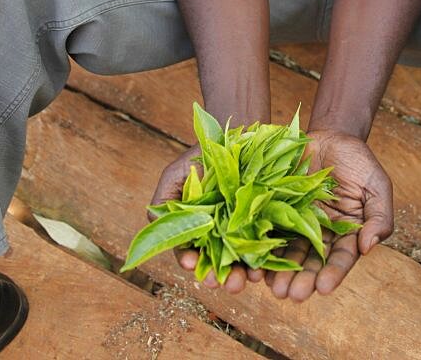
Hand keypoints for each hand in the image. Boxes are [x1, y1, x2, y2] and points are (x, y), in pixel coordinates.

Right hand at [151, 144, 263, 293]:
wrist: (235, 138)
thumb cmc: (200, 157)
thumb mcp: (175, 177)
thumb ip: (162, 204)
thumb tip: (156, 228)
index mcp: (195, 230)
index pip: (190, 253)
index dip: (189, 260)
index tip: (191, 264)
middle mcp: (218, 236)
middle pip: (216, 264)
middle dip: (217, 277)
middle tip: (220, 283)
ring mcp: (241, 232)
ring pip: (240, 261)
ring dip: (240, 275)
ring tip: (244, 280)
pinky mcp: (264, 225)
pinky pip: (264, 247)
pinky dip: (263, 260)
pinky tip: (262, 267)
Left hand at [265, 129, 392, 301]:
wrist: (332, 136)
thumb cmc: (359, 162)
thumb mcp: (377, 186)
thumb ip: (379, 217)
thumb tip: (368, 247)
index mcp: (347, 233)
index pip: (341, 258)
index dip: (333, 274)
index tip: (323, 288)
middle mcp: (321, 233)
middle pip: (311, 261)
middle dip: (302, 279)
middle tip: (293, 295)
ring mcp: (298, 221)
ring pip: (289, 251)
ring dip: (281, 271)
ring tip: (274, 287)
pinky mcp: (279, 207)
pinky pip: (270, 228)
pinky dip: (263, 245)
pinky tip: (256, 262)